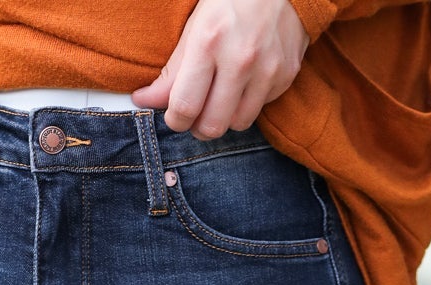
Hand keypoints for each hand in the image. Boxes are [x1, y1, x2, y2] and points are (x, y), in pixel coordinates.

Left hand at [130, 0, 309, 140]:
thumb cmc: (230, 2)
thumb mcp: (195, 28)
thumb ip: (171, 71)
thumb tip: (144, 101)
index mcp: (209, 42)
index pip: (185, 107)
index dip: (175, 120)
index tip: (174, 116)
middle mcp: (241, 59)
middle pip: (212, 126)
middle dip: (198, 126)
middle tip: (196, 113)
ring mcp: (268, 69)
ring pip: (238, 124)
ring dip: (225, 118)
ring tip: (220, 98)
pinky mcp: (286, 75)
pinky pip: (260, 108)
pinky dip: (247, 103)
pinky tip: (245, 81)